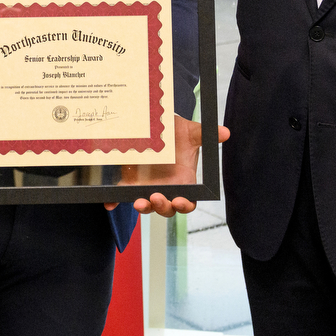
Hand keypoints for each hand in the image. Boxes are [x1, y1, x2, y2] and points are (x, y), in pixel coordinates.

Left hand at [105, 119, 229, 216]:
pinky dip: (115, 201)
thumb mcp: (190, 131)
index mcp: (184, 181)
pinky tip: (109, 203)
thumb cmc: (176, 132)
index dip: (185, 205)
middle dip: (162, 206)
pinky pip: (122, 196)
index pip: (187, 201)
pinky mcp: (129, 182)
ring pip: (146, 205)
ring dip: (143, 207)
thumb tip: (225, 132)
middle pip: (166, 208)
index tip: (181, 201)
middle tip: (156, 198)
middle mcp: (166, 188)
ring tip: (138, 202)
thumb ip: (205, 134)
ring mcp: (147, 187)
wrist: (155, 127)